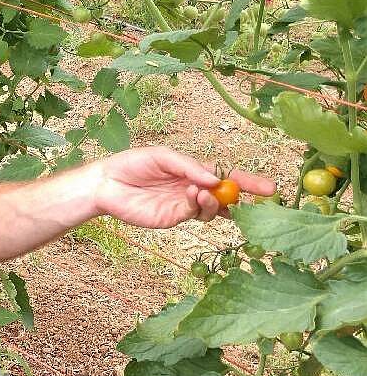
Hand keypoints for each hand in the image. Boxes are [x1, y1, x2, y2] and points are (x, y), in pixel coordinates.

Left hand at [93, 146, 276, 228]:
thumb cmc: (133, 164)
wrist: (107, 182)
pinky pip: (194, 214)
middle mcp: (192, 190)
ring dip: (216, 200)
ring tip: (205, 191)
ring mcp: (183, 206)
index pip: (225, 177)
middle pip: (225, 197)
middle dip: (244, 198)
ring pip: (212, 209)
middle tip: (258, 196)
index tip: (270, 188)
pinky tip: (193, 194)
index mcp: (192, 172)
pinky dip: (199, 205)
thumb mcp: (163, 157)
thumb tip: (216, 179)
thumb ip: (190, 166)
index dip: (248, 183)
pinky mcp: (172, 218)